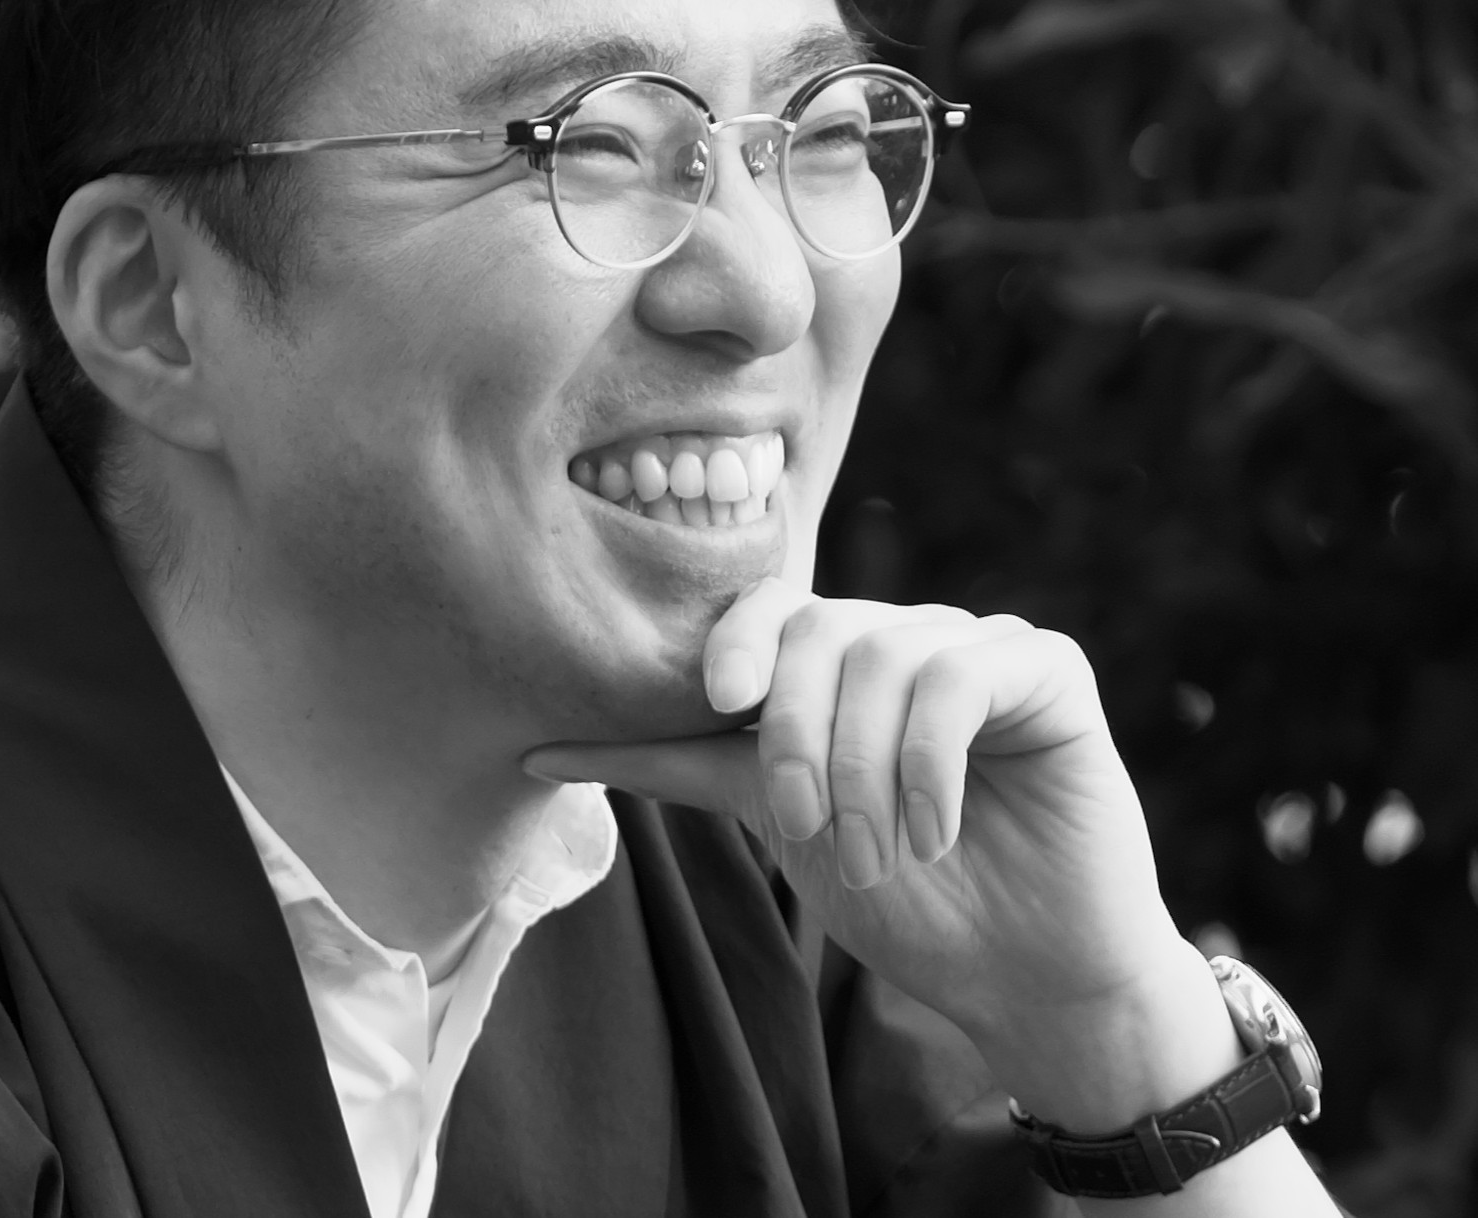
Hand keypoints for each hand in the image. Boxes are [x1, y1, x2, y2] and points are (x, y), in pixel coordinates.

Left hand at [525, 580, 1231, 1129]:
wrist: (1028, 981)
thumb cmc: (907, 901)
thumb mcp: (778, 821)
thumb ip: (681, 766)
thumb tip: (540, 750)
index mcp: (840, 664)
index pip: (770, 605)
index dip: (734, 640)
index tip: (717, 706)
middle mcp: (905, 638)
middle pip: (818, 630)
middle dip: (795, 735)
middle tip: (806, 829)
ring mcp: (978, 644)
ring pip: (883, 655)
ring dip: (864, 770)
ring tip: (877, 856)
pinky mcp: (1046, 668)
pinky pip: (961, 674)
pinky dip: (930, 761)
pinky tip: (934, 831)